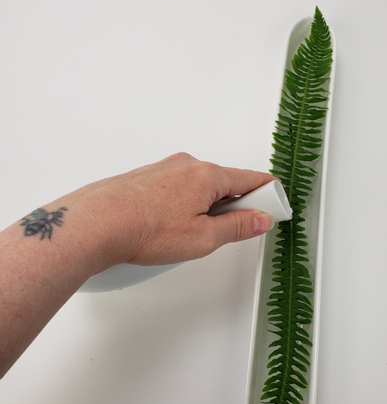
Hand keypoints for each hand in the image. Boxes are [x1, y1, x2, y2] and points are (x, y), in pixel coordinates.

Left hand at [73, 152, 274, 266]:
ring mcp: (165, 169)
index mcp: (207, 175)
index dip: (268, 194)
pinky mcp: (147, 178)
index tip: (274, 206)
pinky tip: (171, 226)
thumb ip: (237, 227)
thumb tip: (259, 219)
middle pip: (225, 182)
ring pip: (200, 186)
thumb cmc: (144, 229)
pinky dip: (185, 204)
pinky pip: (178, 188)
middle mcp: (187, 165)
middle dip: (234, 205)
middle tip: (229, 232)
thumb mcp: (203, 238)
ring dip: (207, 206)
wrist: (94, 224)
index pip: (250, 179)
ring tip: (192, 235)